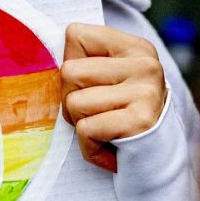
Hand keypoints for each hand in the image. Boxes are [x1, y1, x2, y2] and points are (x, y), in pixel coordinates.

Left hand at [60, 24, 167, 171]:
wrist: (156, 165)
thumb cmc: (122, 122)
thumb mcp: (110, 81)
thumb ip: (87, 63)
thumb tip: (43, 54)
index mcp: (135, 48)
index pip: (75, 35)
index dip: (72, 66)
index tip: (94, 88)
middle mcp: (145, 65)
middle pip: (69, 72)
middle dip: (72, 101)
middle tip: (99, 116)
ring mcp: (145, 92)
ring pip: (73, 102)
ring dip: (83, 126)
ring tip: (107, 132)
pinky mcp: (140, 121)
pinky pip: (86, 129)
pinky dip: (90, 148)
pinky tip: (111, 148)